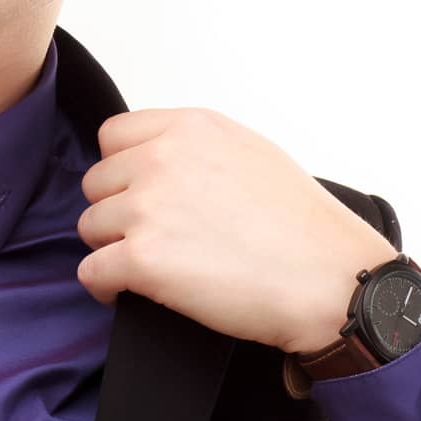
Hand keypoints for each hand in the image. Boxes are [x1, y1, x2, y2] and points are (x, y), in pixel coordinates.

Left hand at [75, 107, 397, 353]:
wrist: (330, 280)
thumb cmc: (304, 226)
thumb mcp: (252, 151)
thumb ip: (197, 146)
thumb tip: (161, 157)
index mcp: (189, 129)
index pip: (112, 136)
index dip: (120, 169)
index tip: (135, 191)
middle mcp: (162, 159)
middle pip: (97, 183)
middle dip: (116, 211)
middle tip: (150, 235)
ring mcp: (148, 208)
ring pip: (90, 227)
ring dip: (111, 248)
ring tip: (148, 265)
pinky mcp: (142, 259)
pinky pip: (91, 271)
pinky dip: (104, 286)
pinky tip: (124, 291)